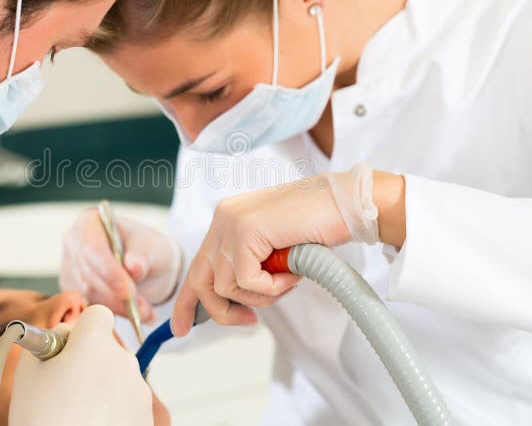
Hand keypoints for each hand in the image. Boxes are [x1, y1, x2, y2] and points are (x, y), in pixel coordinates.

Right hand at [9, 305, 153, 425]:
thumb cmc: (41, 419)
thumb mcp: (29, 371)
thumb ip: (51, 339)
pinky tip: (93, 422)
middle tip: (67, 387)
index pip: (98, 315)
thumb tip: (68, 332)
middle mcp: (124, 361)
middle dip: (91, 361)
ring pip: (120, 375)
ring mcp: (139, 391)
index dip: (82, 330)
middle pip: (109, 348)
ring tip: (78, 412)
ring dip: (104, 386)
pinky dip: (115, 409)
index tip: (70, 349)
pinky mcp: (147, 416)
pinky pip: (129, 401)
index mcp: (95, 344)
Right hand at [60, 209, 181, 322]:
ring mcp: (69, 267)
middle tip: (143, 310)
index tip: (129, 291)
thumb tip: (134, 268)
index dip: (109, 272)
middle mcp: (73, 243)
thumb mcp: (152, 247)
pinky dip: (112, 314)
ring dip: (118, 308)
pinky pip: (88, 307)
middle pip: (88, 275)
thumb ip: (143, 256)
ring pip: (89, 295)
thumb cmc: (145, 248)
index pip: (92, 249)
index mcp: (89, 223)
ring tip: (146, 313)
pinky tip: (134, 317)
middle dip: (116, 296)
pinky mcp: (72, 290)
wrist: (143, 264)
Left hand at [170, 166, 403, 335]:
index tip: (183, 328)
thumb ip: (250, 266)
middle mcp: (223, 218)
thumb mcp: (274, 251)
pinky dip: (272, 287)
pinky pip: (247, 282)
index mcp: (227, 219)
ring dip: (261, 295)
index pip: (198, 266)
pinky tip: (292, 273)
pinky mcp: (244, 231)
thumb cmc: (319, 226)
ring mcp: (231, 222)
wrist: (347, 203)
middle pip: (201, 280)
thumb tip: (230, 302)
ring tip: (287, 280)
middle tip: (248, 321)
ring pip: (226, 286)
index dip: (188, 300)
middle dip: (219, 310)